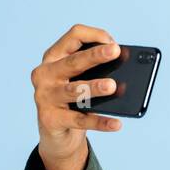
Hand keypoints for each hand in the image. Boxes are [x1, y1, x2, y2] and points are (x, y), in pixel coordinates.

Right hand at [29, 23, 123, 169]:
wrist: (57, 133)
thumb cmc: (73, 100)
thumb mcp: (79, 79)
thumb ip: (95, 69)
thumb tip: (124, 68)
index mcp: (54, 57)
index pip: (73, 36)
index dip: (95, 36)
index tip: (114, 44)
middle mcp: (45, 73)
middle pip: (73, 61)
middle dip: (95, 55)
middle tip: (115, 51)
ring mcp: (45, 96)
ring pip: (74, 90)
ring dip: (94, 87)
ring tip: (112, 86)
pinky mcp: (50, 119)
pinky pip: (80, 120)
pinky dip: (100, 122)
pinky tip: (116, 123)